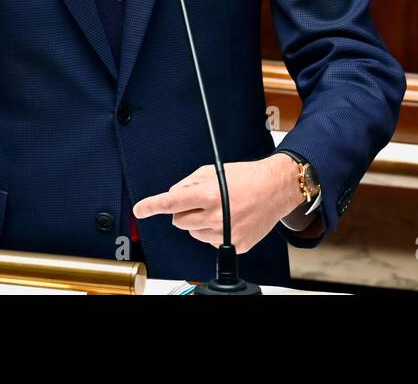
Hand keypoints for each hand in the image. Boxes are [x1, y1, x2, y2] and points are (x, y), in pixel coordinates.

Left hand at [133, 156, 302, 254]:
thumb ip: (189, 184)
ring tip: (220, 209)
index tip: (140, 209)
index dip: (152, 206)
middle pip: (179, 221)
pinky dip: (214, 233)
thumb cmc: (247, 177)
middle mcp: (215, 216)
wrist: (276, 188)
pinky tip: (229, 220)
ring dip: (199, 223)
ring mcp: (225, 233)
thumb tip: (173, 196)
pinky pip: (210, 242)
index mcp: (208, 194)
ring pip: (193, 233)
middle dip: (185, 211)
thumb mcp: (213, 171)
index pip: (172, 202)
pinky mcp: (235, 245)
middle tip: (203, 201)